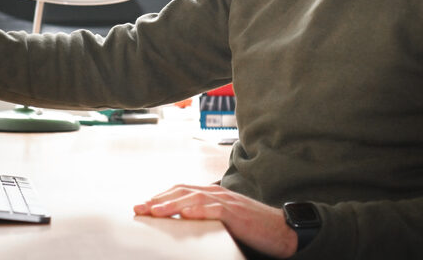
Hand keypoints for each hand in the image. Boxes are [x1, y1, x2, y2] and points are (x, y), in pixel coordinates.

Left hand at [133, 184, 297, 257]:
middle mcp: (217, 193)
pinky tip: (186, 214)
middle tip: (140, 208)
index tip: (142, 206)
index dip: (161, 197)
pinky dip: (200, 211)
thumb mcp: (224, 220)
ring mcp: (228, 202)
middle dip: (159, 199)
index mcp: (213, 194)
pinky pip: (216, 210)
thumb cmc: (253, 227)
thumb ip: (205, 217)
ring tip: (156, 211)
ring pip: (195, 198)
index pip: (181, 190)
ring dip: (173, 204)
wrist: (282, 230)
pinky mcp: (238, 213)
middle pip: (183, 191)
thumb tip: (183, 222)